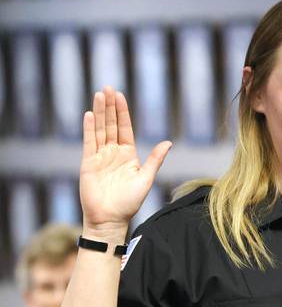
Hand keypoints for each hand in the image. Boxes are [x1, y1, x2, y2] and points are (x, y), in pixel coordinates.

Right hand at [79, 86, 171, 233]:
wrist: (111, 218)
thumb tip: (168, 142)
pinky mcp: (88, 163)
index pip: (124, 128)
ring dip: (99, 112)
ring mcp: (100, 157)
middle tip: (108, 88)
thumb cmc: (129, 202)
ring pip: (99, 130)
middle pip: (110, 125)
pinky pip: (88, 142)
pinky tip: (90, 115)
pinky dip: (89, 129)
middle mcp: (113, 153)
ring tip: (99, 95)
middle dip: (110, 107)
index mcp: (128, 155)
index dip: (122, 112)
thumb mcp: (146, 178)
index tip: (120, 96)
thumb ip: (155, 159)